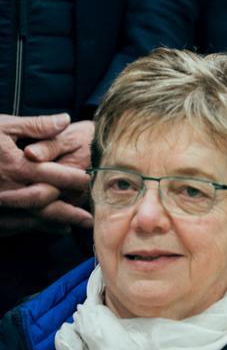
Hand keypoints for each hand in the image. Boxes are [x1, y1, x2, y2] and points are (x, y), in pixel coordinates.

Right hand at [0, 114, 92, 233]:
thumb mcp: (2, 125)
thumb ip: (36, 125)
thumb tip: (66, 119)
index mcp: (17, 166)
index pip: (57, 176)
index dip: (78, 180)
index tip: (93, 182)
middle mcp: (8, 190)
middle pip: (48, 205)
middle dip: (70, 211)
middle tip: (89, 217)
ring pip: (29, 220)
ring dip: (51, 225)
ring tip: (70, 227)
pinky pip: (8, 227)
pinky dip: (25, 229)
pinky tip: (37, 230)